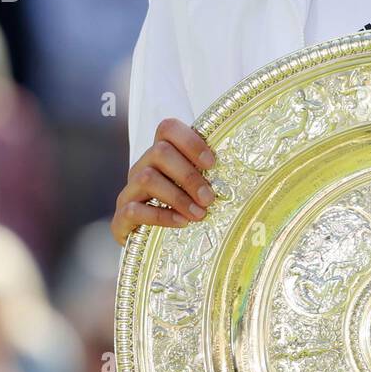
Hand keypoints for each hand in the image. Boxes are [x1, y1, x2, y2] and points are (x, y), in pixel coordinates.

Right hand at [111, 117, 215, 245]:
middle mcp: (141, 167)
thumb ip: (209, 178)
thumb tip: (249, 177)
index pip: (167, 129)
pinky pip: (135, 209)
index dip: (190, 141)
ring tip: (199, 214)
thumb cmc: (180, 210)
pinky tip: (182, 223)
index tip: (211, 163)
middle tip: (209, 198)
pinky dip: (161, 216)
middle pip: (160, 152)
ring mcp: (129, 191)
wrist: (149, 243)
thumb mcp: (194, 190)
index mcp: (160, 155)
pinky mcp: (120, 217)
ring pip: (147, 178)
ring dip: (178, 197)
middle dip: (189, 175)